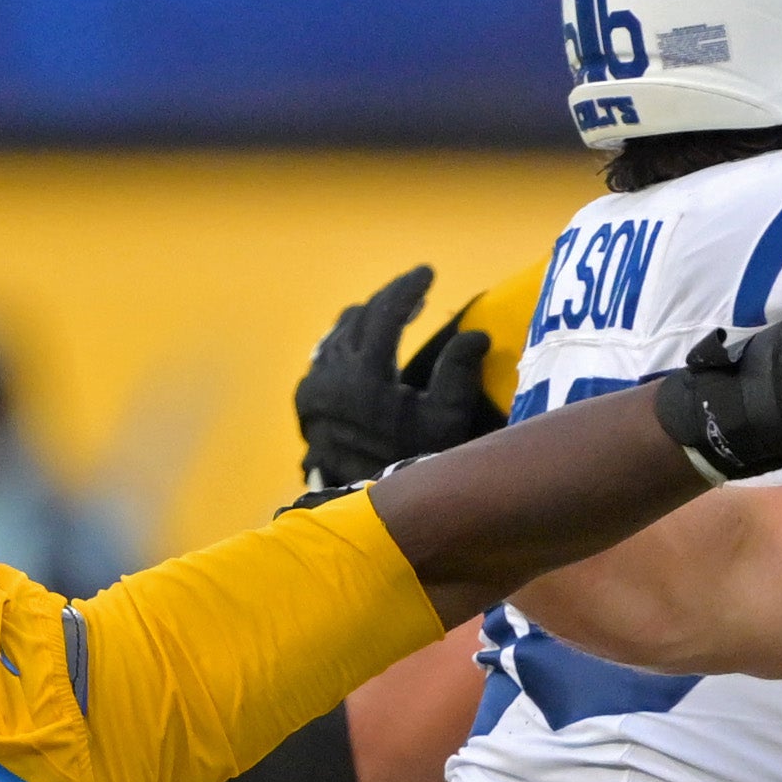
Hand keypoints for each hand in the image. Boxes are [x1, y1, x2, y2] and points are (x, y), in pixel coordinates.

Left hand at [298, 267, 511, 490]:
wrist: (368, 510)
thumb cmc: (414, 463)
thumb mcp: (446, 422)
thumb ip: (458, 372)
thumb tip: (475, 336)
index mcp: (363, 375)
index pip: (385, 313)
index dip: (408, 288)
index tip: (428, 272)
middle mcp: (330, 374)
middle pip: (360, 317)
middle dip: (390, 301)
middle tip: (415, 293)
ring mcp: (313, 387)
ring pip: (339, 333)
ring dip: (368, 319)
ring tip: (394, 314)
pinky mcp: (306, 401)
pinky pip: (326, 353)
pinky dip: (348, 340)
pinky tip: (365, 341)